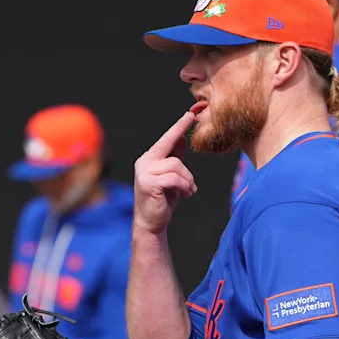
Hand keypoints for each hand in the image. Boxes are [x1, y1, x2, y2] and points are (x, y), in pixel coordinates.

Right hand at [132, 112, 197, 233]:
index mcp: (149, 159)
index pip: (166, 139)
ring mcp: (145, 172)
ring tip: (189, 191)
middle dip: (187, 165)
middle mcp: (144, 162)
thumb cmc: (161, 200)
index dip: (178, 127)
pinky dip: (184, 187)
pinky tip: (186, 195)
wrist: (151, 223)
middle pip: (172, 151)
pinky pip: (175, 178)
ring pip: (176, 166)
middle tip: (194, 176)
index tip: (189, 115)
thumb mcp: (171, 177)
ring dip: (188, 180)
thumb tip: (182, 140)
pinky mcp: (149, 183)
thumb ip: (174, 159)